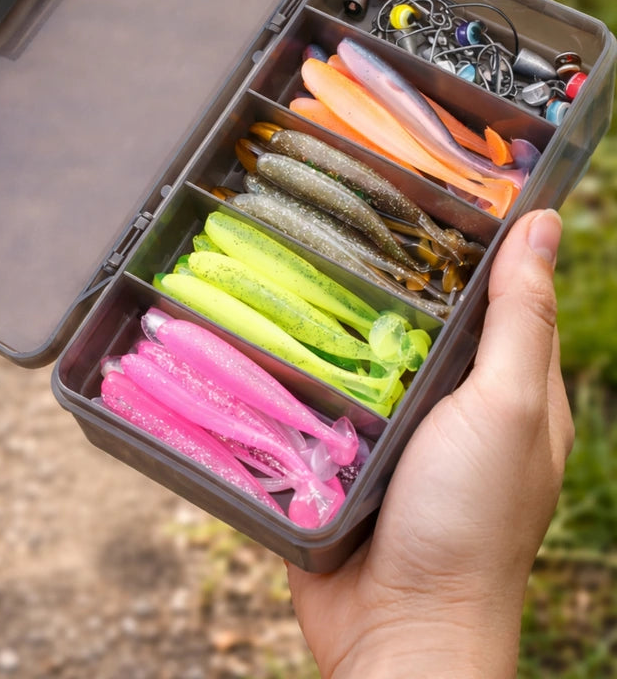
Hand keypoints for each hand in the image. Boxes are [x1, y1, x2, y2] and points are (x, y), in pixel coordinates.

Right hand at [288, 209, 573, 678]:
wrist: (395, 628)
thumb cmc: (468, 519)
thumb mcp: (503, 409)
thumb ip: (517, 322)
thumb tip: (542, 226)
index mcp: (504, 387)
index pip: (496, 293)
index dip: (474, 242)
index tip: (431, 184)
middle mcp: (448, 401)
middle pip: (418, 316)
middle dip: (387, 272)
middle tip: (342, 207)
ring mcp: (389, 425)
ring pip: (360, 348)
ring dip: (333, 312)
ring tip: (294, 247)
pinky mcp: (337, 447)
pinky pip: (319, 391)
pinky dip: (300, 361)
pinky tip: (269, 321)